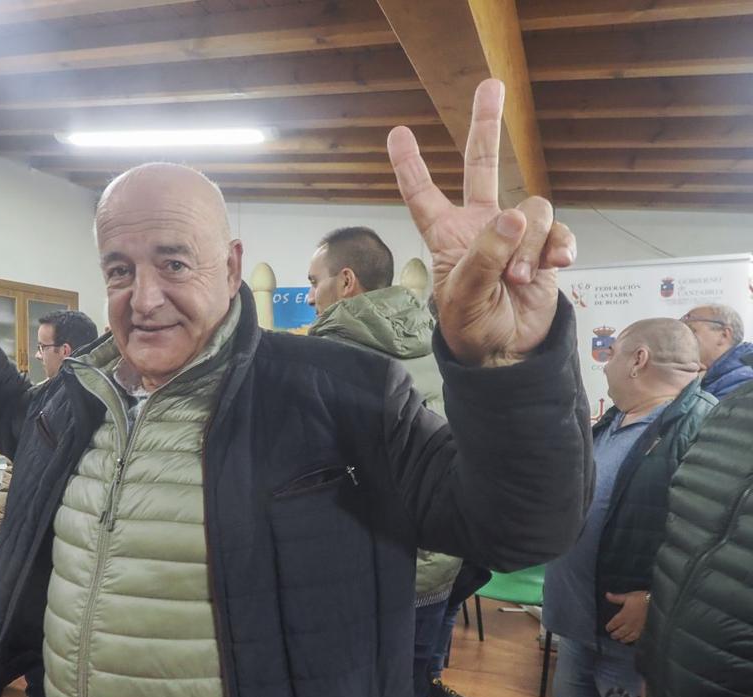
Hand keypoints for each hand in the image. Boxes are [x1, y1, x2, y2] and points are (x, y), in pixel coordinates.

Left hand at [388, 79, 576, 366]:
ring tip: (518, 279)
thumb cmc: (471, 326)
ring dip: (529, 244)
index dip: (409, 164)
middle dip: (486, 124)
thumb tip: (513, 215)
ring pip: (532, 208)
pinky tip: (555, 267)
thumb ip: (484, 255)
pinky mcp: (545, 248)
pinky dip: (558, 247)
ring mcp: (515, 234)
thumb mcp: (463, 295)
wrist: (506, 353)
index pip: (422, 193)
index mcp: (446, 235)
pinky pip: (558, 231)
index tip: (397, 132)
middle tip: (491, 84)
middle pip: (482, 165)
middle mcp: (480, 225)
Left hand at [604, 591, 649, 643]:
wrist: (655, 603)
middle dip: (615, 635)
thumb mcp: (627, 596)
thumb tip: (607, 595)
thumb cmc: (640, 598)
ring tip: (620, 639)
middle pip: (620, 632)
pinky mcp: (644, 629)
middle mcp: (630, 623)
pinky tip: (630, 640)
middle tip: (612, 636)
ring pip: (628, 636)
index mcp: (624, 615)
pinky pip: (637, 637)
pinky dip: (632, 640)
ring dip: (623, 638)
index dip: (610, 627)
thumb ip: (616, 598)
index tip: (607, 629)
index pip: (614, 623)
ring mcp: (637, 627)